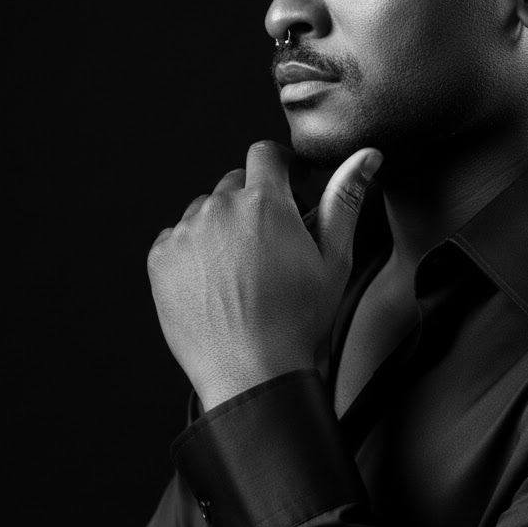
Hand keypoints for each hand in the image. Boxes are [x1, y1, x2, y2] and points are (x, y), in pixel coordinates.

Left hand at [146, 140, 382, 410]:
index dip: (282, 165)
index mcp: (265, 203)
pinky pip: (177, 236)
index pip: (266, 154)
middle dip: (254, 201)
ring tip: (242, 267)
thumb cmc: (297, 320)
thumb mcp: (334, 257)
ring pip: (205, 209)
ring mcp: (186, 233)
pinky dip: (194, 250)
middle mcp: (220, 209)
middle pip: (235, 183)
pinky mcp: (161, 258)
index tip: (291, 183)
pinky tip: (215, 281)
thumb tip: (366, 156)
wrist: (251, 372)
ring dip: (222, 226)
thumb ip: (346, 197)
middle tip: (271, 241)